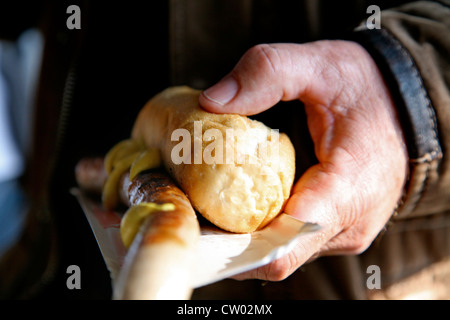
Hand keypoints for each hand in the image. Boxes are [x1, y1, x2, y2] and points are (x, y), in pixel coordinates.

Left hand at [199, 41, 407, 280]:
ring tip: (209, 202)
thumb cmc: (364, 89)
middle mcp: (349, 225)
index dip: (236, 239)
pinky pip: (289, 244)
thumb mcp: (318, 64)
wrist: (405, 107)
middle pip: (274, 254)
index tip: (199, 213)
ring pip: (279, 253)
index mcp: (350, 189)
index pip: (286, 240)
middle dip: (228, 238)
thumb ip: (268, 73)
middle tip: (191, 204)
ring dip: (241, 236)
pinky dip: (259, 231)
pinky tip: (238, 205)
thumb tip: (211, 102)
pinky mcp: (334, 232)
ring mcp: (342, 234)